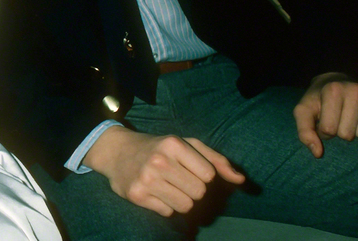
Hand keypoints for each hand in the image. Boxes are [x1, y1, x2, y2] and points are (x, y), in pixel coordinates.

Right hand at [84, 126, 244, 216]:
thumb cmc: (158, 148)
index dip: (202, 175)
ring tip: (167, 187)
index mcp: (173, 144)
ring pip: (186, 206)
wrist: (116, 151)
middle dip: (192, 189)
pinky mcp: (137, 195)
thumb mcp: (186, 145)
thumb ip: (216, 160)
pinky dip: (165, 207)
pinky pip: (167, 213)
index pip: (209, 175)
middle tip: (177, 179)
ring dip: (180, 200)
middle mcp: (159, 160)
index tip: (188, 169)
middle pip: (199, 193)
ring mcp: (147, 178)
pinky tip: (154, 193)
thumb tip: (241, 180)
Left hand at [294, 73, 357, 157]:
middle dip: (338, 131)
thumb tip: (318, 153)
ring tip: (347, 117)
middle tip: (335, 118)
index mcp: (333, 90)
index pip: (329, 129)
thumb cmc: (318, 99)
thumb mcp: (304, 111)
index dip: (323, 130)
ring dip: (353, 131)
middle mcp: (355, 90)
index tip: (321, 119)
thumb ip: (304, 131)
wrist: (335, 81)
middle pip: (347, 134)